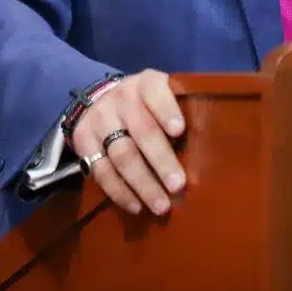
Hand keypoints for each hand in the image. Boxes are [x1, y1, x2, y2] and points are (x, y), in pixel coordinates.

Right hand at [71, 69, 185, 214]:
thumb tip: (208, 146)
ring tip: (161, 205)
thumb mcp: (163, 95)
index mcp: (146, 84)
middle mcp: (120, 98)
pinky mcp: (83, 141)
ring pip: (121, 155)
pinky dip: (120, 192)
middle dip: (161, 160)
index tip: (180, 130)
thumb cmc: (148, 105)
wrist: (101, 100)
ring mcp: (99, 120)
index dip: (167, 111)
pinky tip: (136, 206)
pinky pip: (101, 171)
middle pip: (142, 131)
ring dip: (142, 184)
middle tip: (178, 185)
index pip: (155, 93)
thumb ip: (182, 111)